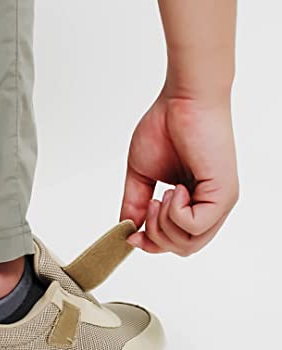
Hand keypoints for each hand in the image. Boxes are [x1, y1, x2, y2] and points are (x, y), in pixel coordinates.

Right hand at [120, 92, 238, 255]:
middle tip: (150, 203)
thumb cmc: (166, 127)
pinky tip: (175, 188)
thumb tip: (126, 229)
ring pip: (189, 244)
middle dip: (156, 237)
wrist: (182, 100)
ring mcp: (220, 203)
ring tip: (162, 193)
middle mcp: (211, 206)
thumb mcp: (141, 175)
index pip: (176, 242)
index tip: (131, 235)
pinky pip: (194, 226)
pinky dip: (175, 213)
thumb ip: (135, 204)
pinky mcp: (224, 194)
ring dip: (164, 224)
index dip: (151, 245)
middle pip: (183, 249)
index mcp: (194, 203)